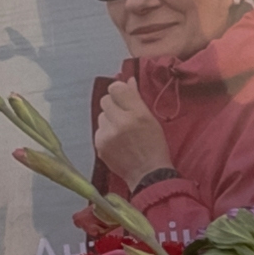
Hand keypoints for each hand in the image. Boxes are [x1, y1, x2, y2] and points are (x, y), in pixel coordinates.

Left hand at [91, 71, 172, 197]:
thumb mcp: (151, 120)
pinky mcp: (99, 145)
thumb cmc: (154, 146)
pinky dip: (106, 133)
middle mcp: (121, 122)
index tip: (123, 97)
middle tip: (123, 115)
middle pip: (105, 100)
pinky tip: (117, 142)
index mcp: (138, 114)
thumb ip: (137, 99)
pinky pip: (99, 130)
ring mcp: (108, 135)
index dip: (119, 91)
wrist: (148, 174)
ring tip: (121, 132)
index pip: (116, 89)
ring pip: (101, 115)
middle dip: (113, 105)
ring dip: (109, 120)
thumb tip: (127, 80)